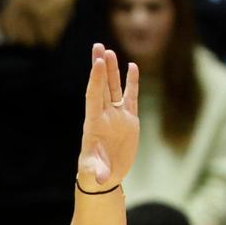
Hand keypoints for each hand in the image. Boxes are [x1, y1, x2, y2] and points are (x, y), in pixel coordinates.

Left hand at [78, 43, 139, 189]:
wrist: (104, 177)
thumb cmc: (95, 174)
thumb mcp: (94, 173)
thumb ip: (96, 171)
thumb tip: (100, 177)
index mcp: (93, 124)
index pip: (94, 96)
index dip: (95, 79)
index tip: (96, 62)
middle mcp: (104, 116)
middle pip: (101, 86)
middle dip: (99, 67)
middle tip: (98, 46)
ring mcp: (116, 116)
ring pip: (114, 88)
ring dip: (112, 71)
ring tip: (110, 52)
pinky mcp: (129, 120)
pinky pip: (130, 97)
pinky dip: (131, 83)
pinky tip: (132, 67)